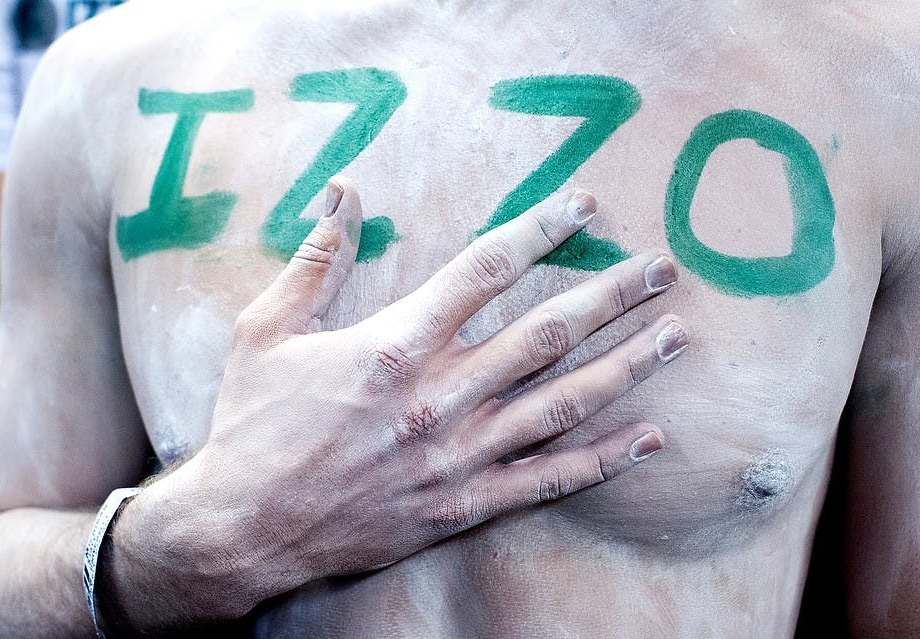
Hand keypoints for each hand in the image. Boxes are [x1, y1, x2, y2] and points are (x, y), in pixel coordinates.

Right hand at [116, 176, 686, 624]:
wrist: (242, 529)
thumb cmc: (253, 424)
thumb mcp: (267, 329)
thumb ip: (317, 258)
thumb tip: (343, 190)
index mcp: (394, 343)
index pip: (485, 270)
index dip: (541, 230)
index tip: (586, 207)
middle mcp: (439, 396)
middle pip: (546, 333)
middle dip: (612, 295)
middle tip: (663, 270)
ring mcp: (458, 455)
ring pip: (562, 404)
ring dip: (626, 368)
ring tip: (677, 337)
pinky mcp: (463, 504)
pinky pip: (546, 482)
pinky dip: (602, 461)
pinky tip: (648, 439)